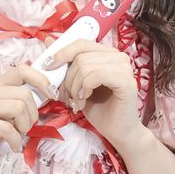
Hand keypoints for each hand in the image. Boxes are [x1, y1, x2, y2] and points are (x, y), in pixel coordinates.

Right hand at [0, 62, 57, 173]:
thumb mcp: (3, 114)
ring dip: (24, 127)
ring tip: (17, 136)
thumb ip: (18, 102)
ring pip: (18, 108)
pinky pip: (7, 129)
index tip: (51, 95)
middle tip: (25, 128)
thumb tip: (46, 94)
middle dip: (32, 115)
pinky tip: (13, 146)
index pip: (22, 70)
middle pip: (25, 94)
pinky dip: (16, 140)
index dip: (41, 79)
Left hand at [42, 34, 141, 152]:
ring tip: (76, 102)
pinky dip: (84, 89)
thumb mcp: (78, 84)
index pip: (81, 43)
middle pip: (80, 56)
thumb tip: (49, 40)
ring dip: (74, 87)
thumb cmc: (99, 110)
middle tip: (65, 96)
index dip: (61, 53)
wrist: (118, 133)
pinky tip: (84, 101)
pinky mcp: (127, 81)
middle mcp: (119, 57)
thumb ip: (67, 63)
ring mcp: (125, 68)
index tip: (47, 66)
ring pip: (85, 66)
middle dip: (67, 78)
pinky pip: (96, 76)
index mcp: (108, 54)